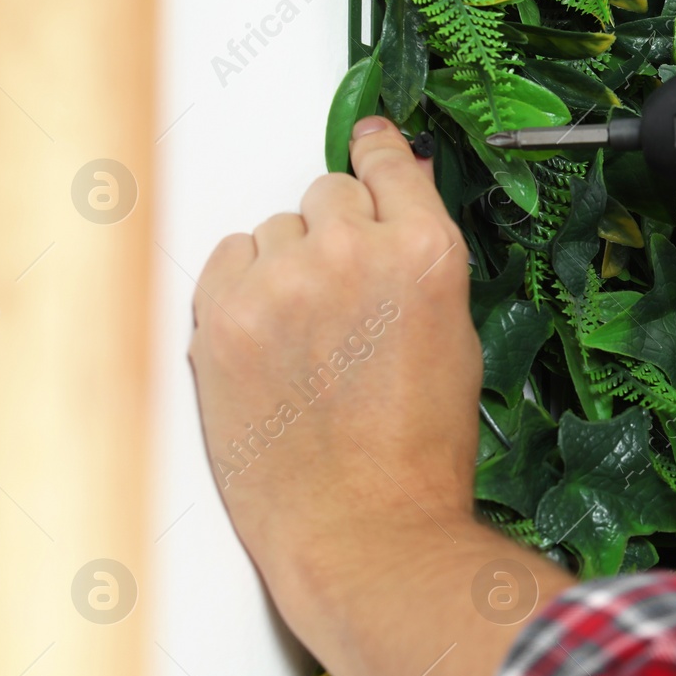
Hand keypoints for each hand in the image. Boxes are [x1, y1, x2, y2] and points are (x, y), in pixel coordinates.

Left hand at [187, 117, 478, 610]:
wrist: (362, 531)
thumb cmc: (416, 455)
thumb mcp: (454, 339)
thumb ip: (421, 261)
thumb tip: (397, 205)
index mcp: (425, 254)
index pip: (387, 161)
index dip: (377, 156)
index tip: (368, 145)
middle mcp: (352, 253)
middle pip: (327, 194)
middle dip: (336, 234)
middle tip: (346, 300)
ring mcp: (281, 283)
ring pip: (273, 230)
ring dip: (287, 266)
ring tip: (308, 339)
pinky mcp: (222, 318)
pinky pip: (226, 262)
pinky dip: (242, 290)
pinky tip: (271, 343)